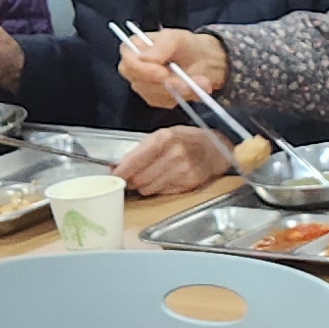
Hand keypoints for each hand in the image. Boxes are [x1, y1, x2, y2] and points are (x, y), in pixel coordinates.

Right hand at [109, 27, 227, 110]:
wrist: (205, 60)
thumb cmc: (187, 45)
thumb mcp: (177, 38)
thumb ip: (161, 46)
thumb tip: (144, 58)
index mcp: (133, 48)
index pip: (127, 63)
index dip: (143, 71)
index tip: (164, 73)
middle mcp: (134, 68)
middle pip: (138, 83)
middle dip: (165, 85)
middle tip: (187, 83)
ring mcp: (143, 85)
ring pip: (154, 95)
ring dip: (179, 90)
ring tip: (199, 81)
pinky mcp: (155, 98)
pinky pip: (164, 102)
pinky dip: (182, 96)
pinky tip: (194, 88)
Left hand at [115, 125, 232, 197]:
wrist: (215, 148)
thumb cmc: (186, 140)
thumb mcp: (163, 136)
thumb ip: (140, 150)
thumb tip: (117, 167)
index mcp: (164, 139)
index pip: (134, 161)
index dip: (120, 172)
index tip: (113, 177)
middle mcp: (175, 154)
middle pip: (140, 178)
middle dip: (131, 180)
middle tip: (129, 180)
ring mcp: (184, 170)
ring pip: (149, 188)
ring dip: (144, 186)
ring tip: (149, 178)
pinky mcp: (190, 182)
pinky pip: (163, 191)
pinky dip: (159, 188)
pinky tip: (164, 179)